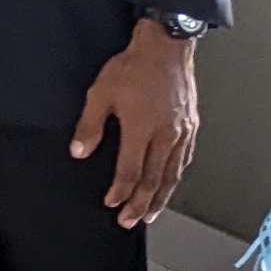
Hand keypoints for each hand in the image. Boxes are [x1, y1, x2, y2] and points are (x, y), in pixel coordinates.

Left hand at [73, 20, 200, 225]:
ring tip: (151, 214)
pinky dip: (176, 177)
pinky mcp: (191, 127)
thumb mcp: (100, 93)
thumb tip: (79, 151)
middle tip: (130, 222)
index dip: (120, 191)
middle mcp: (166, 135)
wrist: (166, 48)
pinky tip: (170, 184)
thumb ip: (90, 125)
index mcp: (142, 129)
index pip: (130, 171)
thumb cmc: (133, 67)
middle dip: (141, 205)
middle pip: (154, 180)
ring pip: (173, 174)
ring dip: (161, 197)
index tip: (111, 204)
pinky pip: (185, 159)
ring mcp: (182, 132)